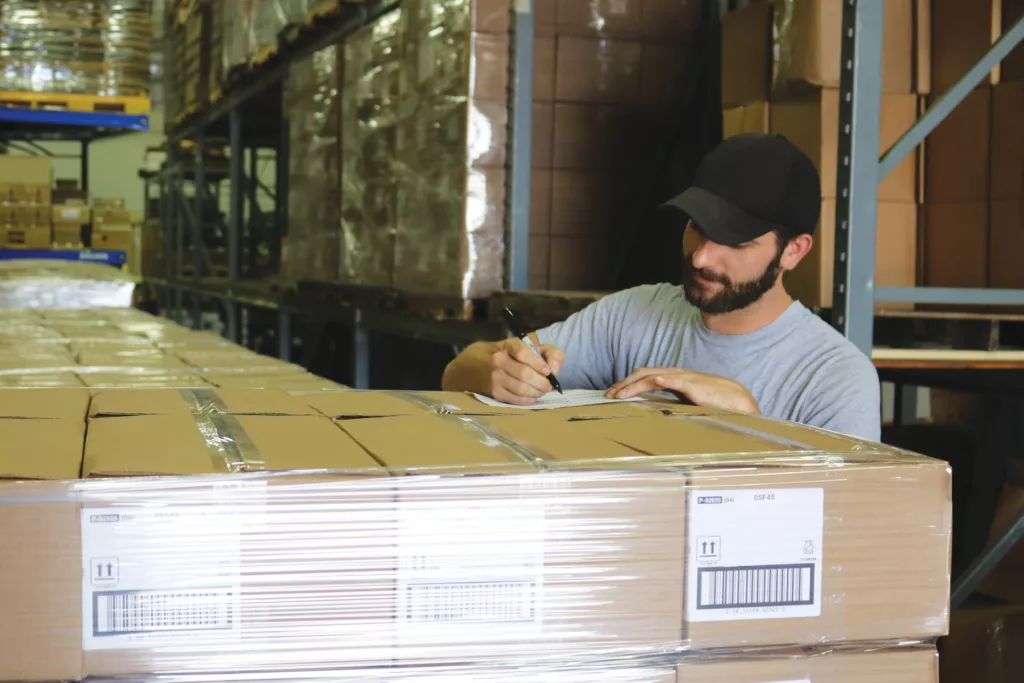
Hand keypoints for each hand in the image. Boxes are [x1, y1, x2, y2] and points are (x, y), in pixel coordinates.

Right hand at [489, 338, 565, 405]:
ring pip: (520, 388)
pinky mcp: (495, 391)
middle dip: (540, 382)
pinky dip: (528, 400)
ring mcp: (495, 376)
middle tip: (548, 386)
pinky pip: (515, 399)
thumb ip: (554, 355)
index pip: (522, 353)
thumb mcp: (542, 350)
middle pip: (523, 373)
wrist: (501, 367)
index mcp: (510, 345)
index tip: (548, 372)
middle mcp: (499, 359)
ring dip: (535, 392)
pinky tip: (533, 396)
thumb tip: (553, 369)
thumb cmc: (526, 358)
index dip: (537, 364)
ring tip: (541, 391)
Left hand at [605, 367, 758, 413]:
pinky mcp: (693, 386)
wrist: (735, 399)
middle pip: (642, 374)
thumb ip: (669, 402)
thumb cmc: (711, 401)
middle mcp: (674, 374)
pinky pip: (675, 380)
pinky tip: (653, 380)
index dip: (626, 384)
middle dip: (623, 384)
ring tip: (619, 394)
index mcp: (671, 377)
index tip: (612, 394)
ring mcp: (683, 378)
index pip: (643, 377)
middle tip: (608, 395)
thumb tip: (651, 412)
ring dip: (634, 385)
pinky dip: (663, 379)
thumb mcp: (684, 402)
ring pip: (652, 377)